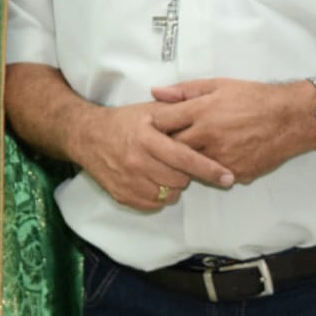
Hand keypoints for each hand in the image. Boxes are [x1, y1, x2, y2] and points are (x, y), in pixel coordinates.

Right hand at [66, 99, 234, 211]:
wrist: (87, 136)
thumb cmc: (123, 122)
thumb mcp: (149, 111)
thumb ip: (176, 115)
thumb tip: (206, 118)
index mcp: (146, 139)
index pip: (185, 158)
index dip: (209, 169)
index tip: (228, 177)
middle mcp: (137, 162)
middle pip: (180, 179)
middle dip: (185, 172)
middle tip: (175, 160)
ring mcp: (128, 181)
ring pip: (170, 194)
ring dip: (173, 185)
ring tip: (162, 168)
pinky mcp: (123, 195)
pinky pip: (154, 203)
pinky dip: (159, 195)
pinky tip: (151, 179)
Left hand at [151, 78, 315, 183]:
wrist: (290, 119)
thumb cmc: (254, 98)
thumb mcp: (218, 85)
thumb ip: (184, 91)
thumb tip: (156, 92)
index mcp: (202, 112)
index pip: (162, 123)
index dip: (154, 125)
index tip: (152, 126)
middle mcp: (209, 137)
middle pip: (172, 148)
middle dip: (166, 145)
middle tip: (166, 141)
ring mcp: (222, 158)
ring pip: (190, 165)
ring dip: (186, 159)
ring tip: (190, 150)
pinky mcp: (235, 173)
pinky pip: (212, 175)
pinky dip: (209, 168)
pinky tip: (213, 158)